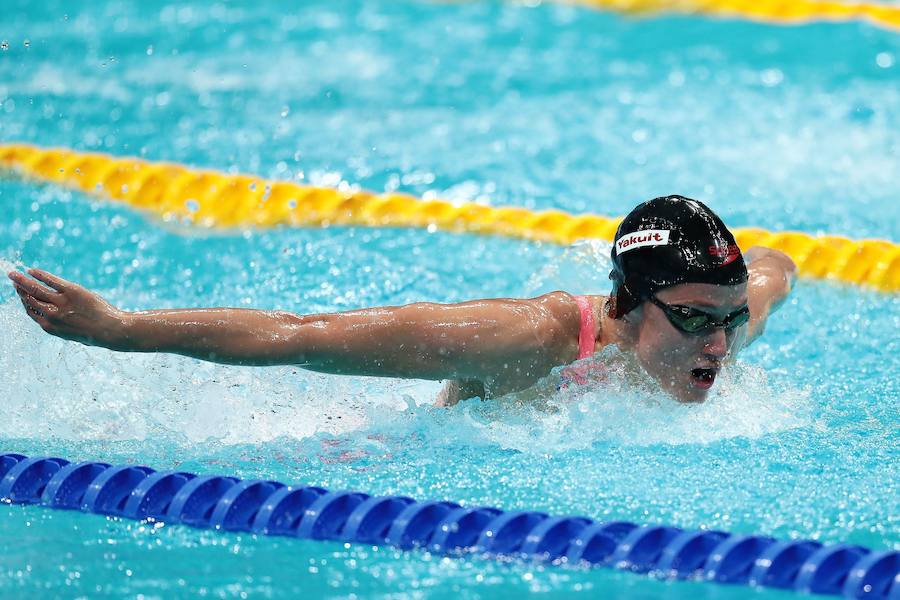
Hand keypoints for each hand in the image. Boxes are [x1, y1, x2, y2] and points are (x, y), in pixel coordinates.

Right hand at [7, 268, 129, 348]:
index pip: (31, 311)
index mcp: (50, 327)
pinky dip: (40, 275)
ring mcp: (61, 303)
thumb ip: (60, 325)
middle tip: (13, 280)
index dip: (24, 301)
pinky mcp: (72, 291)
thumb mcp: (72, 334)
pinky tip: (32, 270)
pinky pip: (51, 280)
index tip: (20, 293)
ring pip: (35, 290)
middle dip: (20, 289)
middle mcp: (52, 315)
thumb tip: (53, 319)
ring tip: (14, 274)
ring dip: (22, 281)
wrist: (112, 330)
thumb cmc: (95, 333)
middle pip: (30, 299)